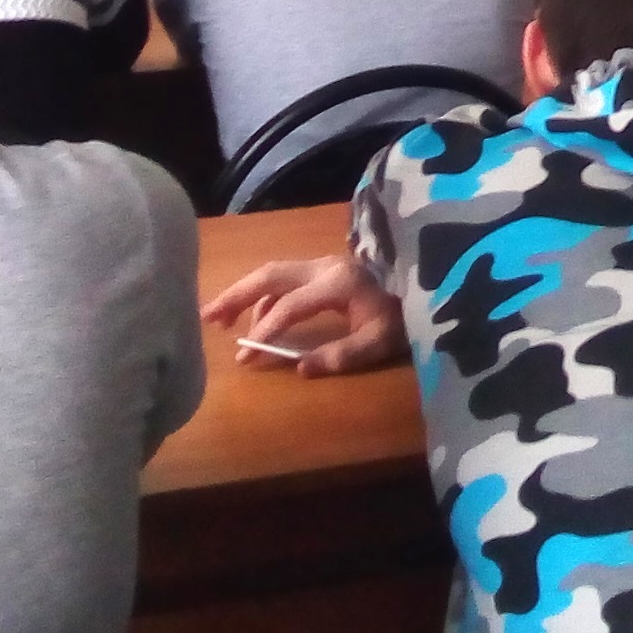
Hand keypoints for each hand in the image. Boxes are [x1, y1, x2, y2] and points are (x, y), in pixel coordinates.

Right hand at [201, 256, 406, 376]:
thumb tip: (300, 368)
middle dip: (235, 296)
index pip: (290, 306)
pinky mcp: (324, 269)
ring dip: (244, 293)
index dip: (265, 331)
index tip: (246, 355)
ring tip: (220, 320)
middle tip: (206, 318)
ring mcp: (323, 263)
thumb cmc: (405, 317)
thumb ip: (342, 355)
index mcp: (338, 282)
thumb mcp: (381, 342)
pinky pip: (284, 278)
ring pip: (272, 273)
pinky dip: (263, 296)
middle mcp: (325, 265)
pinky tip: (256, 320)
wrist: (427, 287)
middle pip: (269, 275)